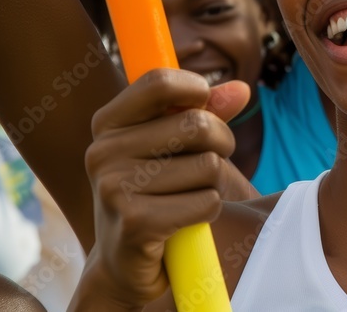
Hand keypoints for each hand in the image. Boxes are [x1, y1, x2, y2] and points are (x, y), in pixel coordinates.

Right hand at [83, 69, 249, 306]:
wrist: (128, 264)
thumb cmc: (159, 193)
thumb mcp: (177, 146)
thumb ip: (207, 111)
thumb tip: (242, 90)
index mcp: (108, 124)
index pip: (158, 82)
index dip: (195, 89)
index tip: (205, 104)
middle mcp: (103, 152)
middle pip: (198, 124)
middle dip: (222, 143)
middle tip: (211, 166)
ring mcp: (114, 188)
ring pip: (209, 166)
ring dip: (214, 185)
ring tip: (190, 197)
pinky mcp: (135, 223)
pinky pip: (207, 202)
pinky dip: (209, 211)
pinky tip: (186, 222)